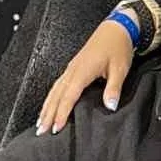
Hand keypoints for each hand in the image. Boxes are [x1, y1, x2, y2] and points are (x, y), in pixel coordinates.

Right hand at [37, 16, 135, 135]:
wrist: (116, 29)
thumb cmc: (117, 47)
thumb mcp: (120, 69)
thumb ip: (114, 88)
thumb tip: (110, 106)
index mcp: (82, 71)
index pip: (68, 97)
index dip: (61, 114)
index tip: (56, 128)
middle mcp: (72, 70)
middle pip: (56, 96)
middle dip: (47, 114)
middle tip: (41, 131)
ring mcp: (71, 69)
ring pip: (54, 91)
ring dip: (46, 108)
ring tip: (40, 123)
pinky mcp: (73, 68)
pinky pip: (57, 86)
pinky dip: (51, 98)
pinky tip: (48, 106)